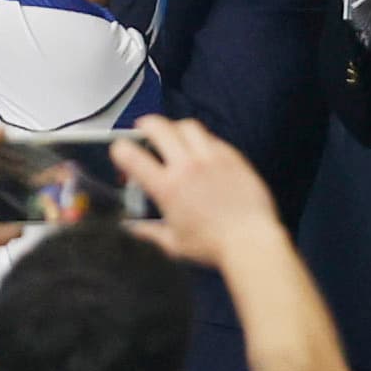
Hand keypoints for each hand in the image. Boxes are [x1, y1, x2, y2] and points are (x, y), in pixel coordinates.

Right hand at [113, 115, 284, 268]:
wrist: (250, 241)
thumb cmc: (214, 246)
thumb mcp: (173, 243)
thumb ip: (149, 233)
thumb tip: (134, 230)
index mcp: (168, 188)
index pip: (133, 156)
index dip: (120, 148)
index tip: (120, 149)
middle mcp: (187, 167)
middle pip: (159, 128)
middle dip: (146, 124)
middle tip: (144, 128)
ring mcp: (211, 159)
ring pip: (188, 126)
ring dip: (175, 128)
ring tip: (174, 135)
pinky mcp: (232, 158)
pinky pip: (213, 139)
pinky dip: (202, 141)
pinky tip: (202, 152)